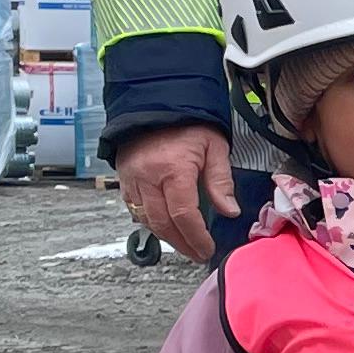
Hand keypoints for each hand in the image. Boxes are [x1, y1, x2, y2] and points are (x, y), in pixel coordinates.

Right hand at [116, 126, 235, 262]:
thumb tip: (230, 211)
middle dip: (182, 244)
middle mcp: (148, 177)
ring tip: (184, 243)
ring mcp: (132, 179)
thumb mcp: (214, 146)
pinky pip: (134, 209)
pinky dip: (150, 222)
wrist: (155, 99)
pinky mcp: (123, 178)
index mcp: (173, 169)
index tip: (207, 249)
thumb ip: (220, 181)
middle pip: (162, 224)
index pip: (183, 215)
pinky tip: (165, 226)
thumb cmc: (188, 120)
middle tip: (197, 253)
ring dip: (166, 236)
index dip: (196, 238)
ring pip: (146, 220)